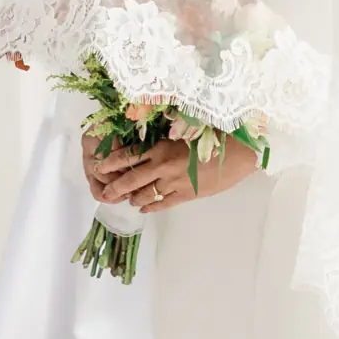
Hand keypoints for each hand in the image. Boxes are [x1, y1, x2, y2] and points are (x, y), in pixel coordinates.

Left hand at [81, 123, 260, 215]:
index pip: (127, 156)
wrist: (240, 153)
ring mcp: (174, 183)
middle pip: (131, 179)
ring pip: (145, 194)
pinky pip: (162, 204)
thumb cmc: (216, 135)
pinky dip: (151, 207)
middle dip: (115, 187)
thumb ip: (167, 136)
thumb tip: (151, 140)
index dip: (110, 163)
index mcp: (161, 146)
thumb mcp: (186, 129)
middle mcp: (162, 166)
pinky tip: (144, 209)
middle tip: (104, 193)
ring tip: (127, 200)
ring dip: (133, 198)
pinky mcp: (187, 195)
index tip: (98, 168)